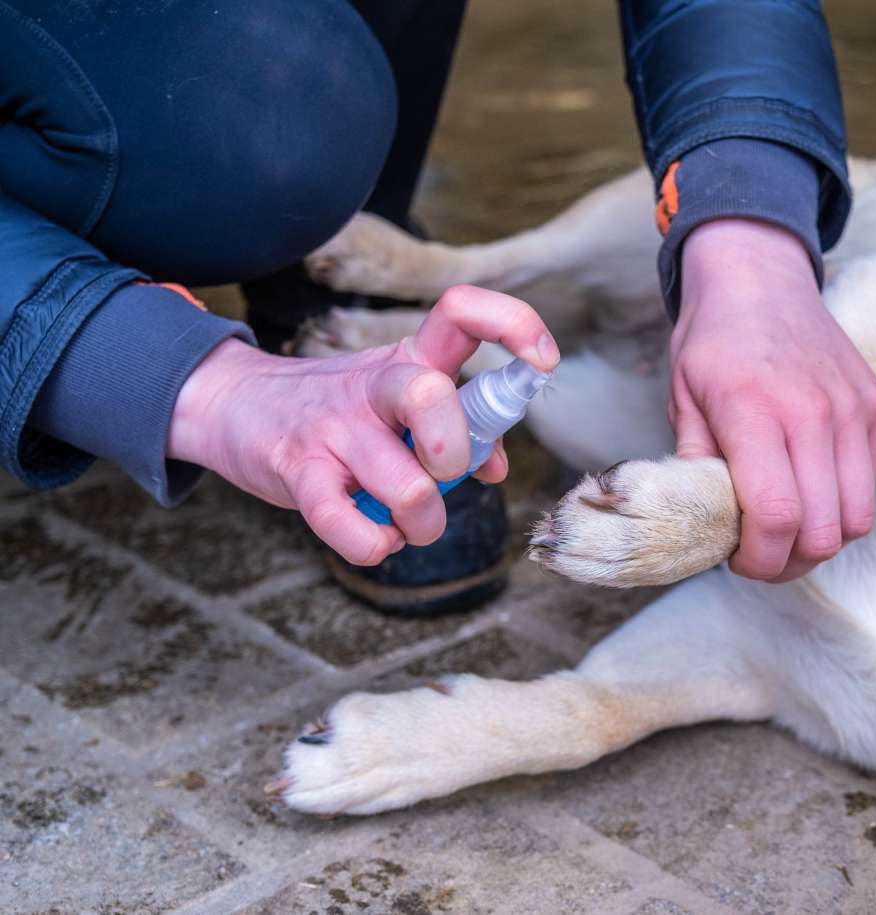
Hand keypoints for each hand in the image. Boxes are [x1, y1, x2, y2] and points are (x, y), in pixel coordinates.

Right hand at [168, 286, 559, 564]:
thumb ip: (458, 425)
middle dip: (454, 454)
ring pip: (408, 487)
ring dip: (425, 525)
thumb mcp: (398, 400)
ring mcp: (333, 430)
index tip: (542, 361)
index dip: (513, 324)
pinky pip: (348, 525)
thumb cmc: (337, 409)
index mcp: (408, 359)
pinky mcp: (298, 473)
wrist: (231, 405)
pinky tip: (376, 539)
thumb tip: (496, 467)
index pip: (461, 311)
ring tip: (411, 524)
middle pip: (430, 396)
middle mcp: (372, 387)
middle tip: (442, 473)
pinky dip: (375, 545)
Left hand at [672, 218, 875, 581]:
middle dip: (789, 561)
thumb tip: (705, 525)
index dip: (760, 559)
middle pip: (824, 531)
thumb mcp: (681, 399)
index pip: (776, 516)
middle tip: (760, 554)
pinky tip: (809, 489)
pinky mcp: (875, 406)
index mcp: (754, 412)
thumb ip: (694, 468)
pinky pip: (869, 483)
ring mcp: (852, 409)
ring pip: (857, 518)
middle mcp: (812, 412)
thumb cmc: (713, 340)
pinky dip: (842, 503)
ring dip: (822, 539)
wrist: (758, 275)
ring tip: (787, 529)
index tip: (738, 559)